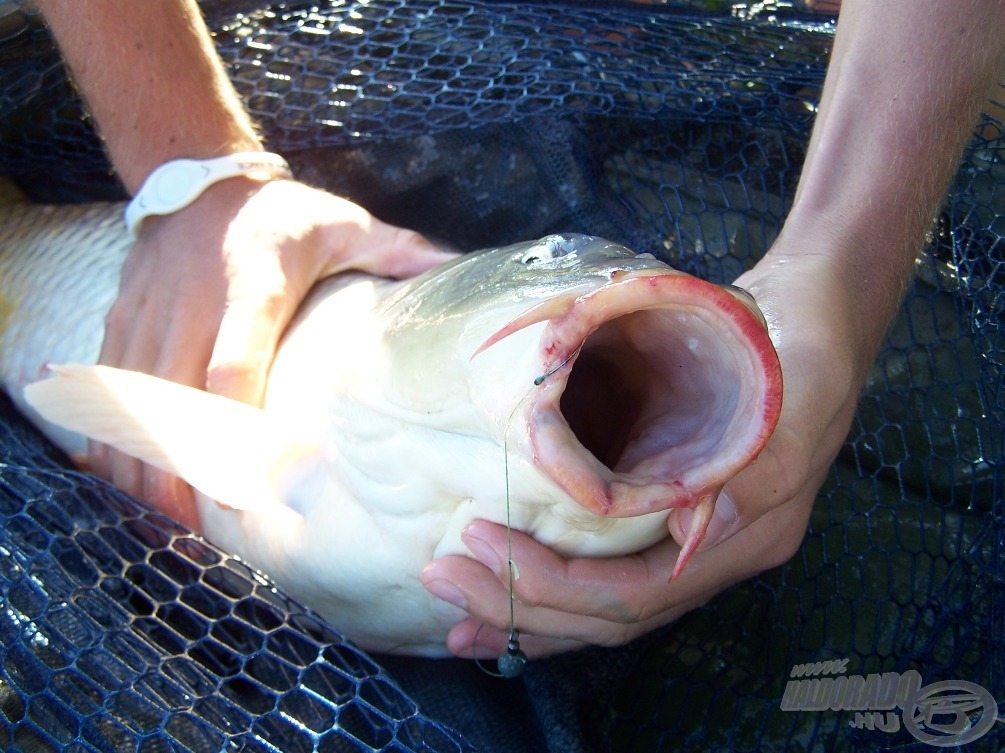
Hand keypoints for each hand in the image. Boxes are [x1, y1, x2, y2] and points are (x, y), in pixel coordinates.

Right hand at [91, 178, 451, 526]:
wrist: (196, 175)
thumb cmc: (283, 214)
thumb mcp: (345, 225)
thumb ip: (399, 252)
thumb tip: (461, 271)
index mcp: (257, 281)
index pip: (237, 358)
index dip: (236, 421)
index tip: (251, 477)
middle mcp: (194, 300)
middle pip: (173, 393)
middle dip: (179, 463)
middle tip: (194, 529)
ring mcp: (151, 311)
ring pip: (131, 396)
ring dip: (139, 461)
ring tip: (158, 523)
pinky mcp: (124, 318)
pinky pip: (107, 384)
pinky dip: (109, 434)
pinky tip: (122, 480)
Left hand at [422, 246, 876, 657]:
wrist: (809, 319)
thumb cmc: (792, 346)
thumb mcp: (781, 391)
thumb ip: (746, 464)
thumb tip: (685, 530)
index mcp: (748, 534)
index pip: (637, 594)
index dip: (553, 584)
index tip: (481, 543)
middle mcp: (716, 553)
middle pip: (609, 614)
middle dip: (522, 607)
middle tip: (443, 581)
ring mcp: (693, 540)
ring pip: (603, 605)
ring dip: (527, 612)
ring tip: (456, 614)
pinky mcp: (668, 516)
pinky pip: (607, 571)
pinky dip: (552, 584)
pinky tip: (506, 587)